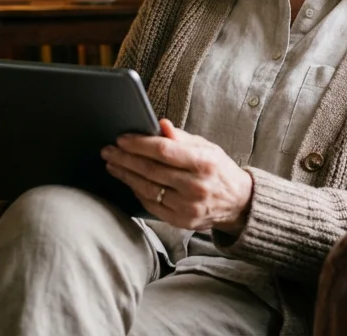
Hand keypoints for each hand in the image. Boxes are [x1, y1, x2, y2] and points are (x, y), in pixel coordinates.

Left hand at [102, 119, 254, 233]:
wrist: (238, 202)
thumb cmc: (219, 170)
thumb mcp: (206, 148)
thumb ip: (181, 138)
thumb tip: (160, 124)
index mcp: (204, 163)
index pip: (163, 151)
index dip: (139, 144)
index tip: (122, 139)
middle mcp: (195, 186)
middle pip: (151, 170)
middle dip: (125, 159)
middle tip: (108, 150)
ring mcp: (187, 206)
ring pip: (147, 189)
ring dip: (126, 175)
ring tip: (112, 164)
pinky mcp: (180, 221)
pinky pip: (151, 205)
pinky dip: (137, 191)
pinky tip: (129, 180)